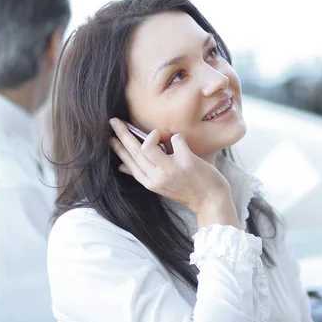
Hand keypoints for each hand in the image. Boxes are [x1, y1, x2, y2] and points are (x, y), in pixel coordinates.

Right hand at [109, 119, 238, 228]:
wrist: (211, 201)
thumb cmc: (187, 190)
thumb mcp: (160, 186)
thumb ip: (142, 174)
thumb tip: (120, 166)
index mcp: (149, 182)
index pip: (128, 161)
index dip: (117, 147)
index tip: (109, 136)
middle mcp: (156, 177)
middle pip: (134, 150)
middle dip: (122, 133)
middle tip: (114, 120)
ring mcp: (170, 169)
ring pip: (147, 145)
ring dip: (153, 134)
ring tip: (160, 135)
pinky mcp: (185, 161)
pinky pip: (175, 138)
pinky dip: (177, 136)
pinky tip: (181, 142)